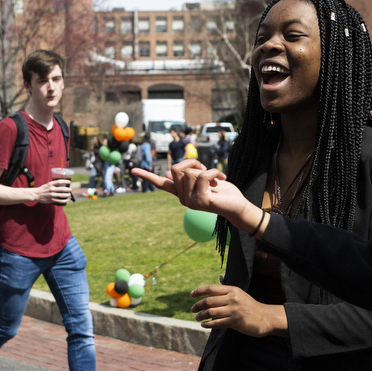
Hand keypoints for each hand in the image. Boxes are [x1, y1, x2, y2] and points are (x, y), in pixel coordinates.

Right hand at [30, 179, 70, 204]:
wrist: (36, 194)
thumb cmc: (43, 189)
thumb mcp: (47, 184)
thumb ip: (53, 184)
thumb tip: (62, 184)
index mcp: (50, 184)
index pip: (59, 182)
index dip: (65, 181)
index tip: (69, 182)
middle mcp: (51, 189)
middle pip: (62, 189)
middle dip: (68, 189)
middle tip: (70, 189)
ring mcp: (52, 195)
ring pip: (62, 195)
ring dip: (67, 195)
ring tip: (69, 194)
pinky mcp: (51, 200)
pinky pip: (60, 201)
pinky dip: (64, 200)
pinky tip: (67, 200)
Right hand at [133, 161, 261, 232]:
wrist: (237, 207)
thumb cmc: (223, 192)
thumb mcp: (203, 179)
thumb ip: (189, 175)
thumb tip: (169, 172)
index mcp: (181, 193)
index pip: (160, 183)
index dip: (147, 175)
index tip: (133, 170)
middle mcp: (182, 199)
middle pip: (177, 168)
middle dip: (194, 163)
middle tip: (207, 171)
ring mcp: (190, 202)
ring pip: (189, 172)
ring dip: (206, 169)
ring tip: (215, 179)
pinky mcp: (201, 201)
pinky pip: (202, 176)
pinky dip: (214, 172)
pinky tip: (221, 179)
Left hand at [191, 284, 287, 337]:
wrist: (265, 318)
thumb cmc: (250, 307)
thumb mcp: (239, 296)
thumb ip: (226, 295)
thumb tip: (208, 298)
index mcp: (232, 290)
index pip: (211, 288)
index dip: (199, 291)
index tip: (191, 294)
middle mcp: (232, 298)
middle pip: (209, 301)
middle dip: (198, 305)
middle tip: (192, 310)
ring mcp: (234, 310)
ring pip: (211, 312)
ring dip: (201, 315)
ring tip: (198, 318)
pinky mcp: (235, 321)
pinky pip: (217, 323)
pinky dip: (208, 324)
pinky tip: (204, 325)